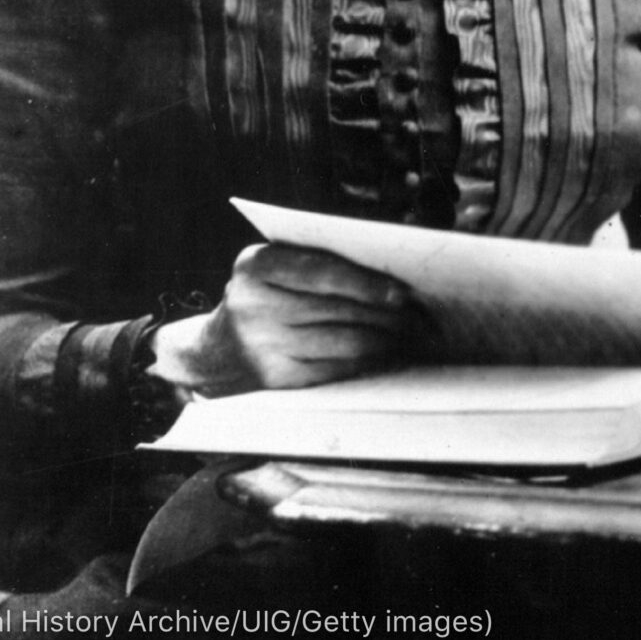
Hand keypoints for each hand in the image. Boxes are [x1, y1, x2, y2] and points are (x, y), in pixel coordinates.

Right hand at [150, 243, 416, 395]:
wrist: (215, 351)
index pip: (321, 272)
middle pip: (338, 310)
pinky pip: (336, 369)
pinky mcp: (276, 379)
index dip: (365, 283)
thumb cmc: (267, 295)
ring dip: (386, 340)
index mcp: (256, 265)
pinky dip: (368, 362)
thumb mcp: (278, 265)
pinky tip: (389, 354)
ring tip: (414, 335)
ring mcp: (262, 346)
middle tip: (425, 316)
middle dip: (388, 314)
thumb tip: (393, 277)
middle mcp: (254, 305)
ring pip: (343, 343)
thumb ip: (322, 260)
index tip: (402, 293)